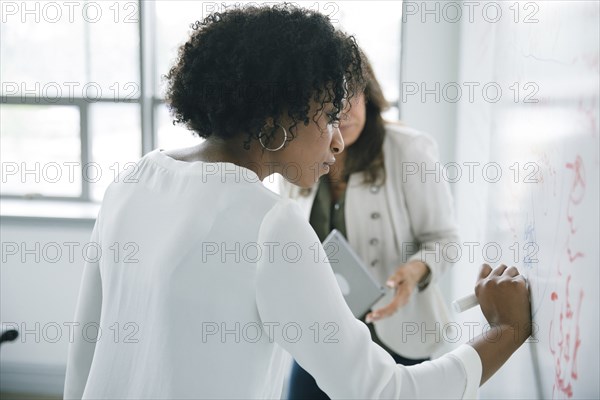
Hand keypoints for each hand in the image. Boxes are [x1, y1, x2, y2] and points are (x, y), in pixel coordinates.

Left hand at [365, 261, 428, 322]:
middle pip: (391, 312)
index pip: (394, 305)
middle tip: (368, 318)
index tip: (375, 314)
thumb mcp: (401, 273)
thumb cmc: (406, 274)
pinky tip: (374, 316)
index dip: (384, 311)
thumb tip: (389, 284)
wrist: (413, 274)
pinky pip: (390, 310)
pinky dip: (382, 314)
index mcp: (404, 294)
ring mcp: (400, 303)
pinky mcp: (397, 303)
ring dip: (379, 317)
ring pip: (390, 312)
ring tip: (369, 319)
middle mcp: (403, 301)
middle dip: (380, 316)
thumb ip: (395, 279)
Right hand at [470, 263, 531, 384]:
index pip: (484, 267)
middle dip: (507, 275)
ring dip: (516, 278)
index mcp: (480, 286)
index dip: (493, 271)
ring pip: (513, 270)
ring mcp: (503, 281)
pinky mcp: (517, 284)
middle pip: (501, 267)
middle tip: (512, 287)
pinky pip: (523, 278)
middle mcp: (490, 281)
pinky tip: (522, 296)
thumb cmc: (499, 321)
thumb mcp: (485, 303)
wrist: (507, 330)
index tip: (499, 275)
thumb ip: (489, 290)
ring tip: (517, 293)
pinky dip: (524, 286)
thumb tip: (498, 282)